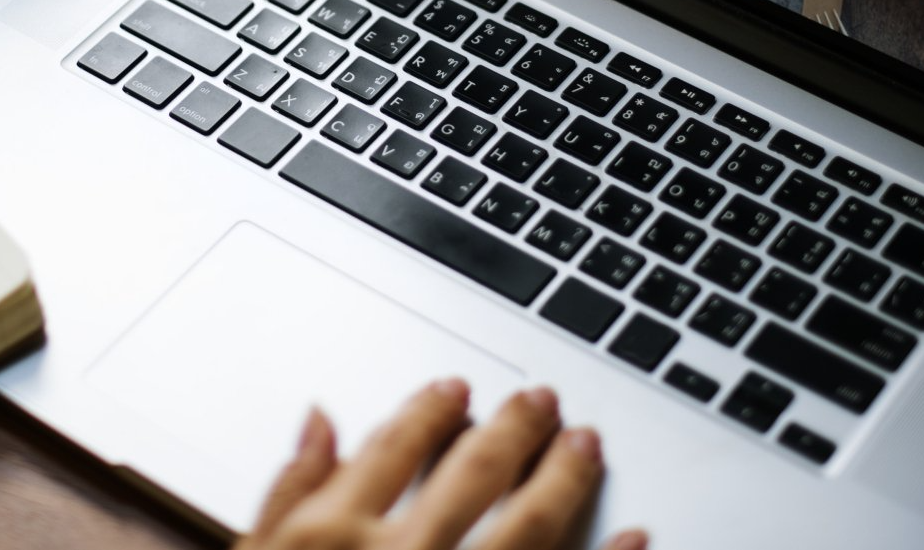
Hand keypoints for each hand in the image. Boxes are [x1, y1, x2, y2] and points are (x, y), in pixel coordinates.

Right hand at [235, 378, 647, 549]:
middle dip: (513, 428)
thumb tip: (322, 418)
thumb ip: (286, 494)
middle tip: (543, 399)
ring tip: (587, 444)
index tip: (456, 388)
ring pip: (527, 525)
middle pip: (473, 472)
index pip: (394, 447)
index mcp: (332, 539)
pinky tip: (637, 536)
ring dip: (563, 477)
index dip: (430, 410)